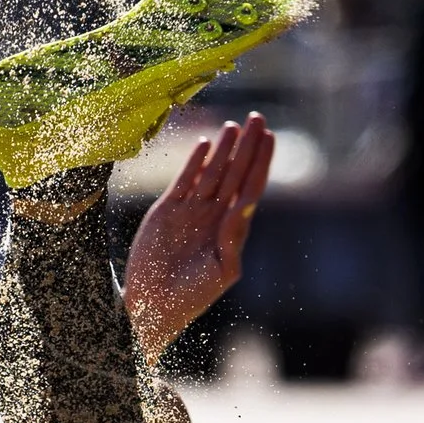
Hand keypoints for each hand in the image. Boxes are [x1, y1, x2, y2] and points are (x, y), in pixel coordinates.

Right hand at [123, 113, 272, 357]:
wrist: (154, 304)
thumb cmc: (192, 296)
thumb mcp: (220, 272)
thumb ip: (233, 241)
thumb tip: (243, 208)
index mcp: (232, 229)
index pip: (251, 187)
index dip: (261, 161)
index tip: (270, 137)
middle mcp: (215, 215)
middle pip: (235, 172)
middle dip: (247, 146)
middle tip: (258, 118)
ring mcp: (192, 211)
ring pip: (212, 171)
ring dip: (224, 149)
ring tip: (234, 125)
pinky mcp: (167, 210)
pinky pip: (184, 180)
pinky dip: (194, 162)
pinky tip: (205, 144)